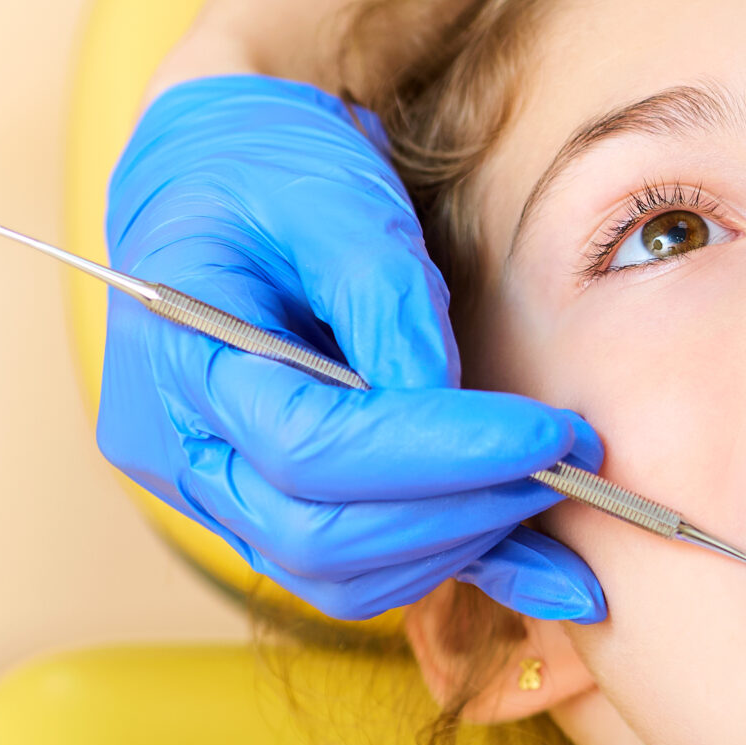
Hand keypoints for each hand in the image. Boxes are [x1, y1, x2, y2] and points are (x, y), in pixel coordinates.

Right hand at [98, 74, 605, 622]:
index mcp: (178, 364)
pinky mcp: (277, 507)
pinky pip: (366, 569)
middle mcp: (184, 453)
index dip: (439, 455)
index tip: (549, 433)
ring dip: (463, 545)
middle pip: (320, 538)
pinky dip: (460, 567)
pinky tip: (554, 576)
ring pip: (342, 576)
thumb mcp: (329, 196)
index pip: (309, 449)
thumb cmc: (268, 168)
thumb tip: (448, 403)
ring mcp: (223, 492)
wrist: (221, 171)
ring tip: (560, 490)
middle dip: (459, 512)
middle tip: (566, 465)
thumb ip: (384, 296)